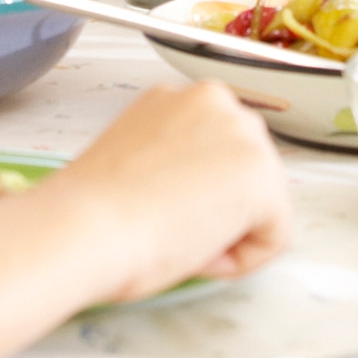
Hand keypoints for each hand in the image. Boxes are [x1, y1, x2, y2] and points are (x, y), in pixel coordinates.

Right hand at [50, 81, 295, 296]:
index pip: (214, 153)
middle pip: (244, 172)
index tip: (160, 210)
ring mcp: (244, 135)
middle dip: (217, 208)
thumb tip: (191, 189)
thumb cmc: (91, 208)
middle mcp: (217, 101)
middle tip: (171, 229)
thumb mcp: (136, 160)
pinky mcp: (263, 177)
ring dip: (229, 231)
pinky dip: (242, 260)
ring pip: (263, 203)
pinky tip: (199, 252)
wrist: (84, 226)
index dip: (189, 195)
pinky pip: (274, 236)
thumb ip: (172, 160)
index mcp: (179, 97)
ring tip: (178, 237)